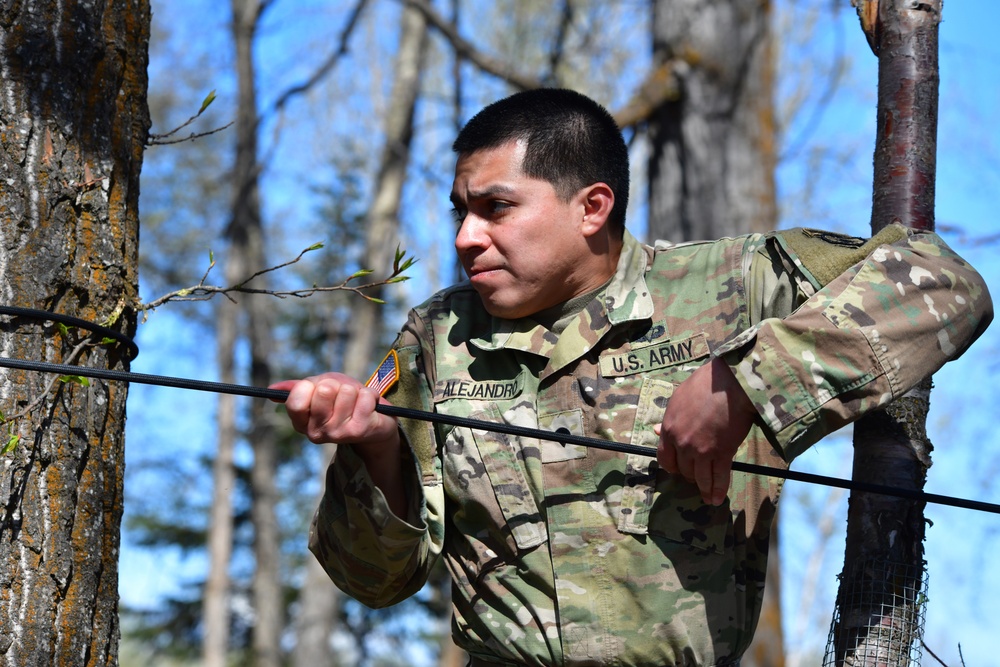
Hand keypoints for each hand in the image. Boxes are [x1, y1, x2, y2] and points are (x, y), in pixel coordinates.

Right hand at [271, 373, 407, 516]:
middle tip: (342, 395)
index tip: (319, 387)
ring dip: (356, 391)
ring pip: (346, 392)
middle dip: (337, 385)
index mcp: (300, 423)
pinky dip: (370, 395)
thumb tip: (271, 391)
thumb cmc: (342, 401)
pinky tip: (370, 406)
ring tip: (357, 402)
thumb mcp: (318, 389)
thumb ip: (298, 388)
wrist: (374, 422)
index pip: (295, 400)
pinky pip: (365, 397)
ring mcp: (337, 435)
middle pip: (324, 391)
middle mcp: (316, 433)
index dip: (309, 386)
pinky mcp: (359, 432)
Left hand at [655, 357, 756, 505]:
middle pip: (683, 469)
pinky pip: (719, 477)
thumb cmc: (704, 385)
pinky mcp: (722, 453)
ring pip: (700, 477)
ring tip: (708, 497)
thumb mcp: (678, 400)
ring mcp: (701, 450)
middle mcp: (682, 443)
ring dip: (704, 488)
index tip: (678, 470)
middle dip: (690, 476)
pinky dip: (718, 489)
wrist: (728, 384)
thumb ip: (668, 419)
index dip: (672, 467)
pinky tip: (717, 498)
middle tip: (698, 478)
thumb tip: (656, 431)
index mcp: (669, 429)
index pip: (665, 458)